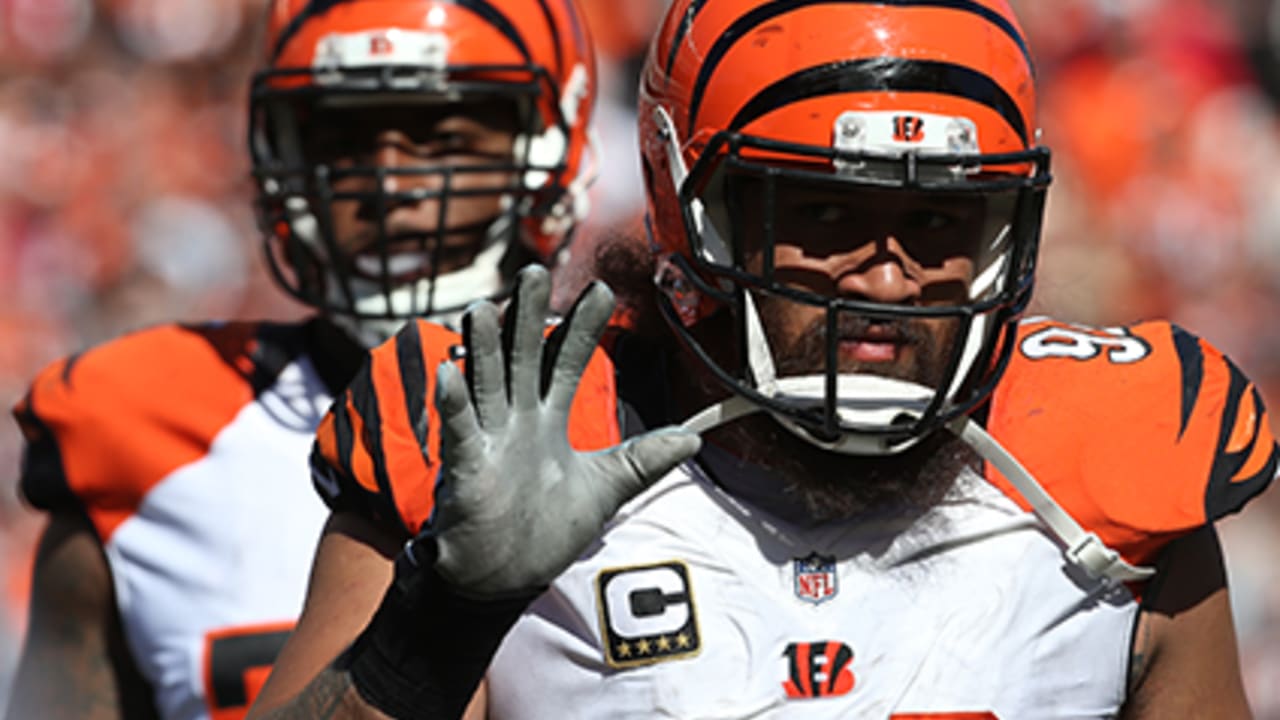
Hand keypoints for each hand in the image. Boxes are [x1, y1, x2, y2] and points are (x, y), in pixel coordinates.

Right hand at [426, 265, 700, 597]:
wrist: (504, 579)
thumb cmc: (546, 532)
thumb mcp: (606, 488)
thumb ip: (644, 459)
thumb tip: (694, 439)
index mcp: (547, 420)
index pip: (566, 362)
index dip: (583, 328)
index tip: (603, 292)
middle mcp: (516, 420)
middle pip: (523, 358)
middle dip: (529, 318)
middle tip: (535, 273)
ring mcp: (488, 440)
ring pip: (486, 382)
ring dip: (483, 347)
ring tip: (482, 308)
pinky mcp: (465, 468)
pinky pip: (457, 429)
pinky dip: (452, 403)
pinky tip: (448, 373)